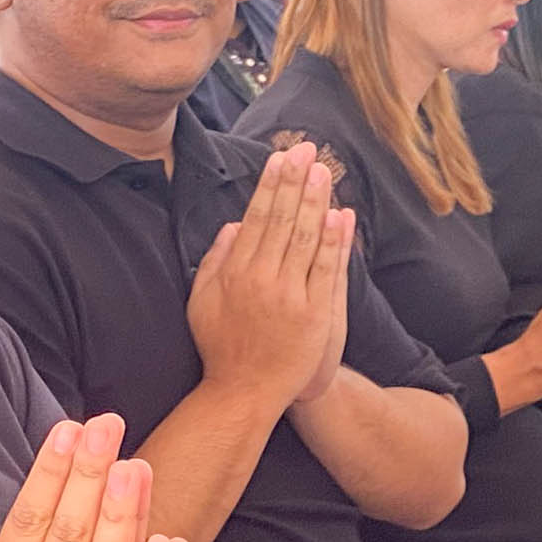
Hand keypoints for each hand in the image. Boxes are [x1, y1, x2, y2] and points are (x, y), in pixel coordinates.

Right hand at [187, 143, 352, 412]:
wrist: (245, 392)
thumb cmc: (220, 346)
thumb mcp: (201, 302)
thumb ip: (214, 261)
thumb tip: (233, 225)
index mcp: (236, 273)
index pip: (258, 218)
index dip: (271, 185)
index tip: (281, 159)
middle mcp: (264, 280)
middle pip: (285, 220)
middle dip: (296, 182)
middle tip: (307, 150)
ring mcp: (292, 297)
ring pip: (307, 238)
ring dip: (316, 201)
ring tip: (324, 171)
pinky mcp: (316, 314)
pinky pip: (327, 269)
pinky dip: (335, 240)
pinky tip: (340, 214)